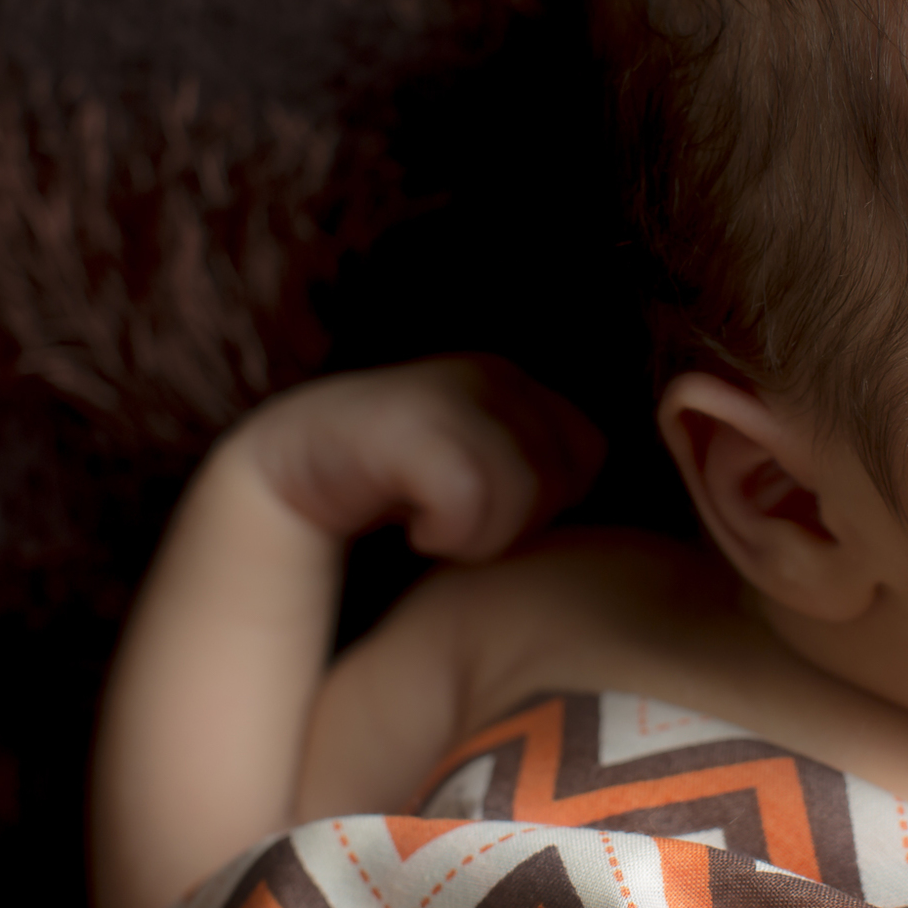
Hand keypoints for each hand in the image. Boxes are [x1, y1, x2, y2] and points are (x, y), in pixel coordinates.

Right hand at [228, 355, 605, 558]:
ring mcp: (450, 383)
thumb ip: (546, 483)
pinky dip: (447, 532)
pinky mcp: (404, 413)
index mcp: (523, 386)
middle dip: (517, 524)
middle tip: (455, 525)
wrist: (292, 484)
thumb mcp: (492, 486)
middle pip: (567, 475)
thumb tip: (615, 509)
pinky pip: (471, 494)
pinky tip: (412, 529)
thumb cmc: (406, 501)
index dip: (549, 505)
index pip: (591, 455)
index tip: (489, 515)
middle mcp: (495, 372)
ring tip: (430, 527)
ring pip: (526, 488)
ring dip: (479, 536)